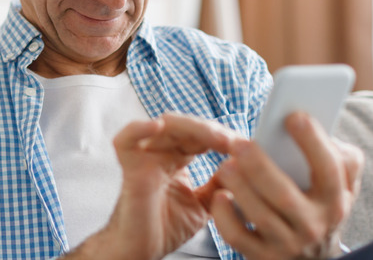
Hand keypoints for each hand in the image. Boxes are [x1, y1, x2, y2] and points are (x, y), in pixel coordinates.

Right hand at [68, 113, 234, 259]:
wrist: (142, 251)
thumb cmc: (165, 228)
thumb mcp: (205, 204)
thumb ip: (220, 184)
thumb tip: (241, 166)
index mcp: (177, 158)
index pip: (201, 135)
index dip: (223, 136)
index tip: (246, 146)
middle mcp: (161, 153)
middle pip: (186, 125)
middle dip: (213, 130)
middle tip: (235, 142)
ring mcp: (145, 157)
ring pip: (165, 125)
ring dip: (194, 127)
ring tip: (217, 138)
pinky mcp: (130, 168)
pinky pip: (126, 141)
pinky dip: (139, 129)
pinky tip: (157, 126)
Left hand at [208, 112, 363, 259]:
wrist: (313, 259)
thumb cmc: (321, 206)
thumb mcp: (342, 186)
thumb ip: (341, 157)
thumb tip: (319, 126)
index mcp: (335, 200)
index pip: (330, 169)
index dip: (313, 141)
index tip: (292, 116)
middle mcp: (314, 225)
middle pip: (285, 196)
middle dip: (259, 167)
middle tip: (239, 143)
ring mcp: (288, 244)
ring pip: (260, 216)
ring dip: (239, 187)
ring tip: (226, 165)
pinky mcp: (263, 257)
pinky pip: (238, 237)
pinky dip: (225, 217)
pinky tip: (219, 196)